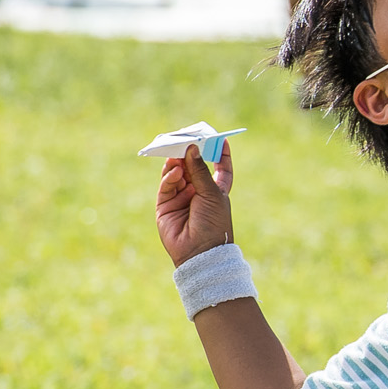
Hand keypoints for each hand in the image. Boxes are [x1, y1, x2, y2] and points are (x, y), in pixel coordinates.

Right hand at [156, 145, 236, 265]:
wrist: (199, 251)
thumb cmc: (214, 223)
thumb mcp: (212, 193)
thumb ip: (200, 170)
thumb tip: (192, 148)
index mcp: (217, 190)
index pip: (221, 168)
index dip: (221, 154)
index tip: (220, 138)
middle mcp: (199, 192)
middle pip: (193, 166)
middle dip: (190, 153)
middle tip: (186, 137)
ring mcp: (181, 197)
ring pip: (178, 173)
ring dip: (177, 161)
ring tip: (176, 150)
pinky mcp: (165, 204)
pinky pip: (167, 185)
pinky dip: (170, 176)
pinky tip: (175, 169)